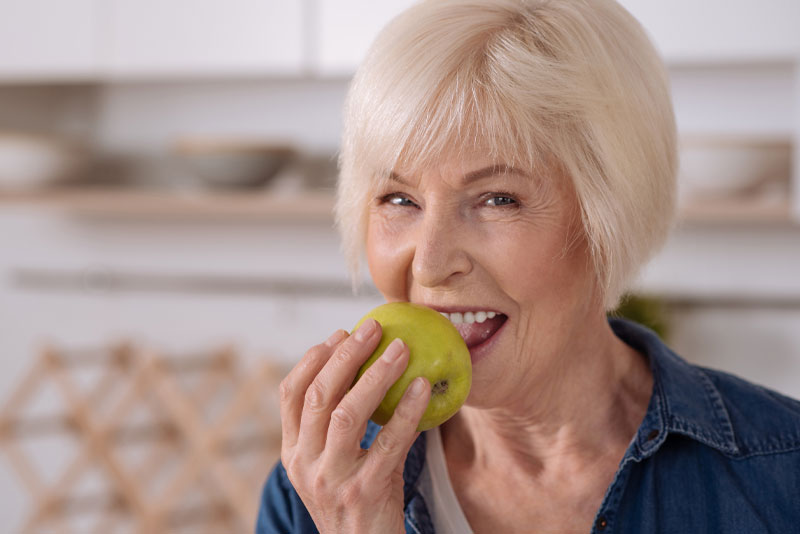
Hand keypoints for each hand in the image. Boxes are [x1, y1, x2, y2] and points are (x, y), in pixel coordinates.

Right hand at [279, 319, 430, 533]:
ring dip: (375, 375)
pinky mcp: (365, 491)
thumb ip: (336, 426)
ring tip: (400, 350)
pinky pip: (389, 441)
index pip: (290, 395)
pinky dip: (407, 410)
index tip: (338, 334)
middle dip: (344, 355)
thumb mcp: (332, 465)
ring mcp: (333, 478)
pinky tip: (422, 387)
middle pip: (319, 396)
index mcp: (293, 453)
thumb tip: (366, 367)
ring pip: (347, 414)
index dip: (313, 359)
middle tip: (372, 329)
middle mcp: (305, 464)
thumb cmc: (356, 501)